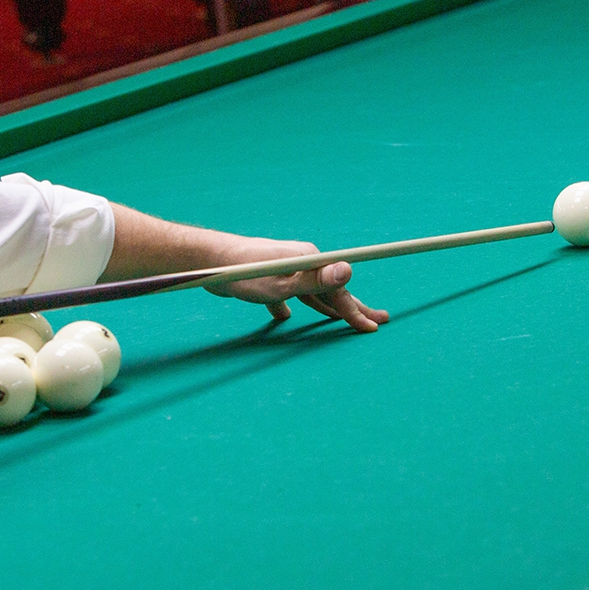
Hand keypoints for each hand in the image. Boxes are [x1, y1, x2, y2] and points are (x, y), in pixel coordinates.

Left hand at [207, 238, 388, 331]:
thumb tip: (348, 270)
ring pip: (310, 294)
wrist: (210, 261)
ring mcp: (284, 271)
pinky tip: (285, 317)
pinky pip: (283, 296)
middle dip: (353, 307)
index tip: (374, 328)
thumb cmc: (247, 272)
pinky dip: (288, 307)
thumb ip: (315, 280)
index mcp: (310, 263)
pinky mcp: (265, 279)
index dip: (357, 312)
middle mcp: (301, 264)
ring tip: (340, 318)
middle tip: (377, 320)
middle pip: (330, 291)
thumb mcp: (283, 283)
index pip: (340, 292)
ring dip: (326, 307)